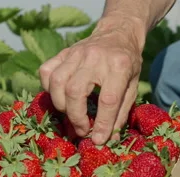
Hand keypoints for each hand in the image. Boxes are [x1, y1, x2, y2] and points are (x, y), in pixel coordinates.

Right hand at [38, 16, 144, 144]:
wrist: (118, 33)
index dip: (102, 123)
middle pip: (75, 91)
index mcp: (119, 66)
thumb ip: (120, 112)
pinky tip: (59, 96)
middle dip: (76, 116)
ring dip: (61, 105)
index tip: (97, 139)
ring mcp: (75, 53)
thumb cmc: (127, 64)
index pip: (108, 99)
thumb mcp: (133, 86)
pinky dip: (48, 88)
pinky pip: (46, 71)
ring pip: (57, 82)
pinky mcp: (63, 53)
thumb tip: (107, 138)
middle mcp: (95, 58)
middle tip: (82, 130)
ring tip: (70, 114)